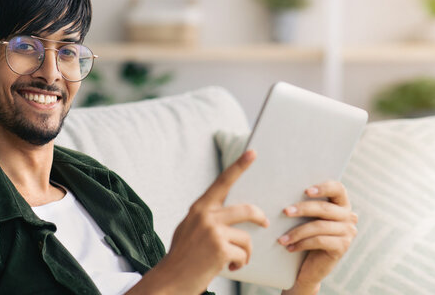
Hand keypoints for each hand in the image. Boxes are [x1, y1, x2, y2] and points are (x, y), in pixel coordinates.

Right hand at [132, 150, 268, 294]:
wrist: (170, 280)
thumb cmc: (182, 257)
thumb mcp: (189, 229)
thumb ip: (206, 218)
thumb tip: (229, 214)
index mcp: (199, 208)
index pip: (222, 182)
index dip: (239, 166)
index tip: (253, 152)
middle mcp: (205, 216)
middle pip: (246, 210)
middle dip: (259, 218)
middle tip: (264, 224)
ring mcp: (212, 232)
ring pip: (246, 238)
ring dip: (245, 252)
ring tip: (235, 260)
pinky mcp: (220, 249)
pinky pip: (243, 254)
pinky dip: (239, 263)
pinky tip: (229, 268)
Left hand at [279, 181, 357, 294]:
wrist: (311, 266)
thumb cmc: (306, 235)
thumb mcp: (308, 218)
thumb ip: (307, 205)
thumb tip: (287, 193)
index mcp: (341, 204)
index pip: (338, 189)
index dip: (323, 188)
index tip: (306, 191)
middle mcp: (349, 217)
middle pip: (325, 208)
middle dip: (303, 209)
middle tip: (285, 211)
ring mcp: (348, 232)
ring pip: (319, 226)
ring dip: (297, 232)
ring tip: (282, 238)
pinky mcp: (343, 247)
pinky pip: (319, 241)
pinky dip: (302, 243)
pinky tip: (290, 247)